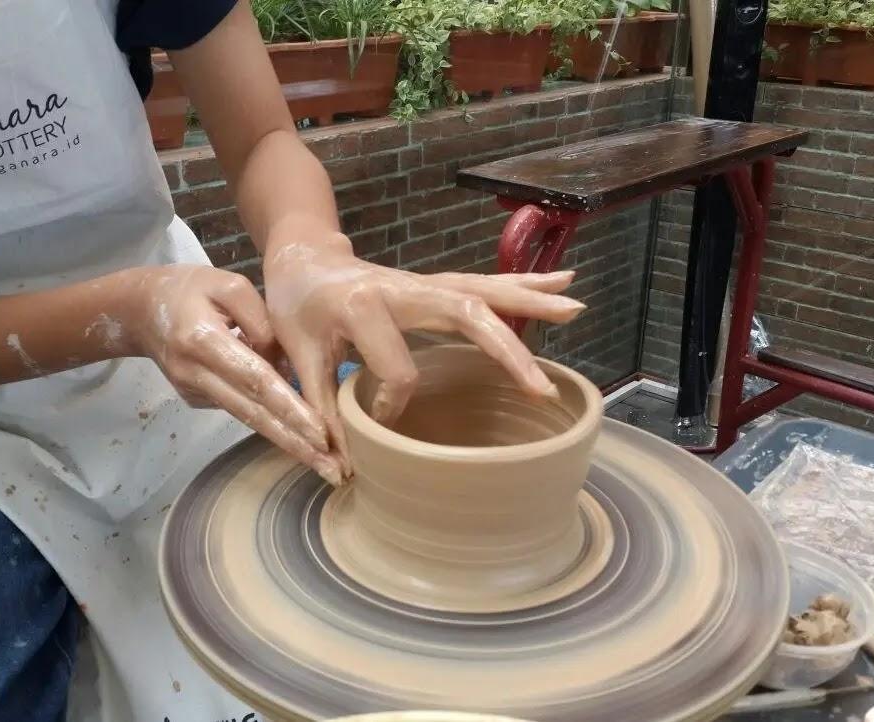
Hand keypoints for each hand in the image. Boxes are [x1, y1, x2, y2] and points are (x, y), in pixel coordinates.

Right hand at [128, 265, 339, 484]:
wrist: (137, 309)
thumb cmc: (189, 288)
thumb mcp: (228, 284)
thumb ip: (262, 321)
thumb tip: (287, 367)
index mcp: (202, 340)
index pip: (255, 380)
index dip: (289, 408)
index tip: (321, 434)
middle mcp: (195, 373)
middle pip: (253, 413)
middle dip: (296, 444)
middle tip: (333, 470)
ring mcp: (193, 391)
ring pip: (248, 419)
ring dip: (289, 443)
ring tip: (327, 466)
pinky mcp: (195, 399)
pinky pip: (239, 407)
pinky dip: (269, 420)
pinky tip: (299, 432)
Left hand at [262, 234, 585, 471]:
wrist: (303, 257)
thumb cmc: (296, 307)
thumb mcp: (298, 357)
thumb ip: (318, 410)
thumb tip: (340, 472)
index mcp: (362, 306)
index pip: (397, 368)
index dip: (391, 404)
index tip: (379, 422)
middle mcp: (402, 288)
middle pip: (464, 314)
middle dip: (506, 350)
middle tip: (541, 387)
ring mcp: (424, 283)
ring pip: (484, 291)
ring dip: (531, 301)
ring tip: (577, 309)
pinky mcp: (436, 285)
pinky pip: (485, 284)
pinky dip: (524, 284)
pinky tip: (564, 280)